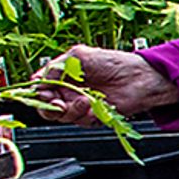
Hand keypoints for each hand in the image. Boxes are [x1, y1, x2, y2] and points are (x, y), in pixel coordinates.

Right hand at [33, 46, 173, 119]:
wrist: (141, 78)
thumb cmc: (114, 62)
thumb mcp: (79, 56)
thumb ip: (56, 67)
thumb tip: (38, 79)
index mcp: (62, 76)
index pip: (41, 89)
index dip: (39, 94)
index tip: (45, 94)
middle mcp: (69, 91)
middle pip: (47, 107)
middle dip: (51, 108)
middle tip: (59, 104)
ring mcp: (81, 104)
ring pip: (64, 116)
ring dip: (73, 110)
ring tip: (86, 100)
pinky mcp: (94, 116)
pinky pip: (82, 122)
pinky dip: (87, 116)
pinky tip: (96, 107)